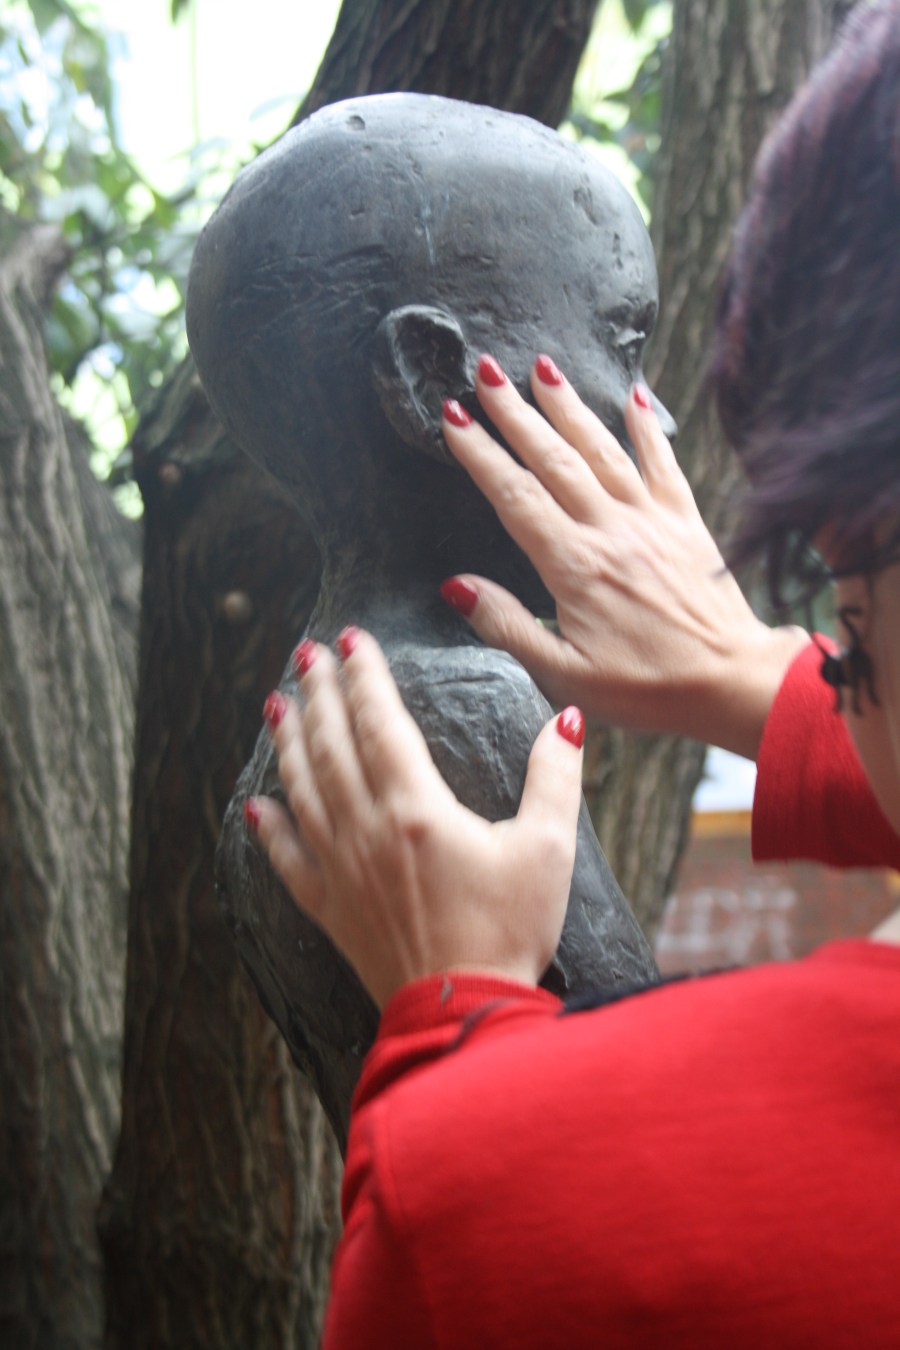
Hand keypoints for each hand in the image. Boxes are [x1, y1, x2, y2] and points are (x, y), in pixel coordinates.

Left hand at [247, 628, 585, 1008]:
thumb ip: (555, 777)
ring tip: (276, 703)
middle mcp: (367, 830)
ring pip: (302, 790)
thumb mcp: (549, 848)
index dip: (364, 676)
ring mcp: (341, 870)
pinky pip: (287, 859)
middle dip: (318, 693)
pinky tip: (256, 804)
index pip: (379, 722)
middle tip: (306, 652)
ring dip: (288, 742)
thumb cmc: (510, 929)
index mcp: (416, 808)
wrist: (465, 1013)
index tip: (350, 638)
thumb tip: (565, 718)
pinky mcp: (331, 908)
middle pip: (332, 745)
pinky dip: (269, 828)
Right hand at [441, 355, 808, 759]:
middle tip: (485, 372)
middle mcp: (610, 530)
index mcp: (573, 566)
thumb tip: (455, 585)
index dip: (479, 453)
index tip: (452, 416)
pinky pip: (663, 463)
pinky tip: (633, 395)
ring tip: (541, 366)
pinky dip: (646, 427)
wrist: (732, 683)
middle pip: (552, 458)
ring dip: (568, 406)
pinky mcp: (686, 523)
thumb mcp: (564, 675)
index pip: (514, 495)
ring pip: (601, 449)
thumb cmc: (647, 689)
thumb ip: (507, 626)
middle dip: (514, 411)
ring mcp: (651, 520)